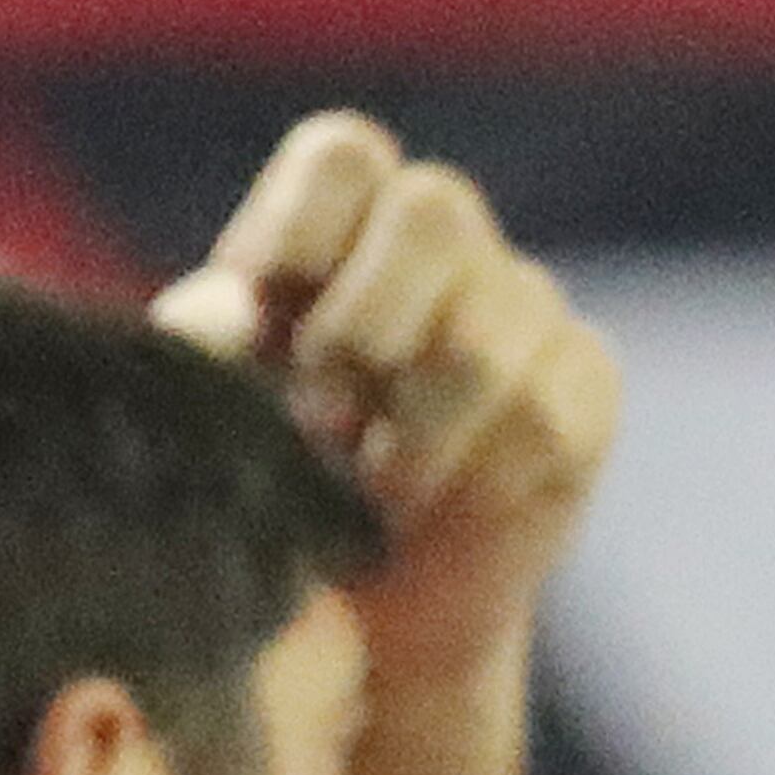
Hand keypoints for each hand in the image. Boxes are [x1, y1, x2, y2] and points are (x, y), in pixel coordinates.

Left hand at [151, 109, 619, 675]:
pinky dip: (472, 482)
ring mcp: (519, 308)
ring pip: (484, 336)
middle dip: (363, 325)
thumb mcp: (193, 421)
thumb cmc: (242, 497)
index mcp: (322, 229)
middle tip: (318, 421)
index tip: (265, 325)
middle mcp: (429, 249)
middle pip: (432, 208)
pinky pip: (546, 414)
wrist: (332, 617)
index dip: (306, 228)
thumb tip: (235, 305)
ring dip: (407, 435)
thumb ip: (199, 348)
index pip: (343, 157)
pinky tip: (427, 515)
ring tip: (361, 495)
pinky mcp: (580, 386)